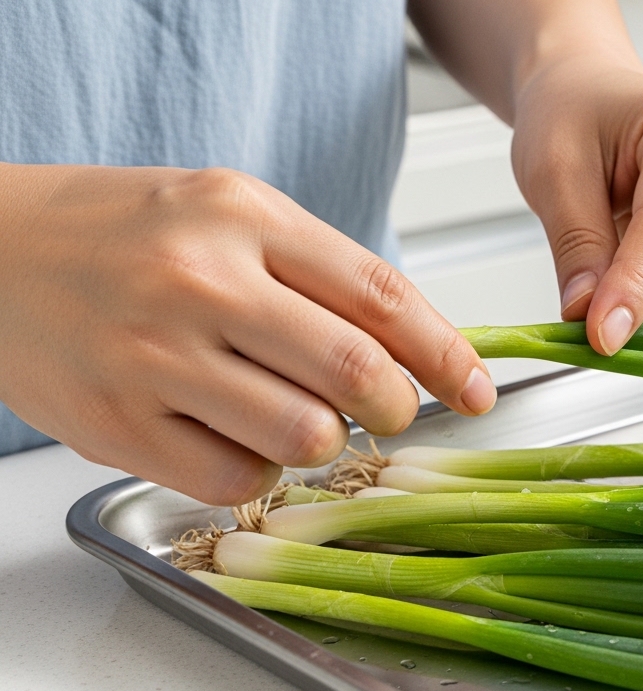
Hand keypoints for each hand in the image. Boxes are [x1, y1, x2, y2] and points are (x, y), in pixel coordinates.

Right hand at [0, 164, 495, 504]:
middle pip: (357, 374)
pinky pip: (236, 477)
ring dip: (328, 441)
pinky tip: (239, 436)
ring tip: (300, 417)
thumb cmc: (121, 231)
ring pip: (305, 435)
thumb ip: (320, 272)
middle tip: (394, 412)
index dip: (448, 355)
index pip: (382, 296)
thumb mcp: (229, 213)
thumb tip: (420, 346)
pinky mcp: (116, 426)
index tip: (478, 390)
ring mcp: (155, 357)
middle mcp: (202, 282)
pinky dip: (261, 470)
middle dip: (400, 408)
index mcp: (244, 217)